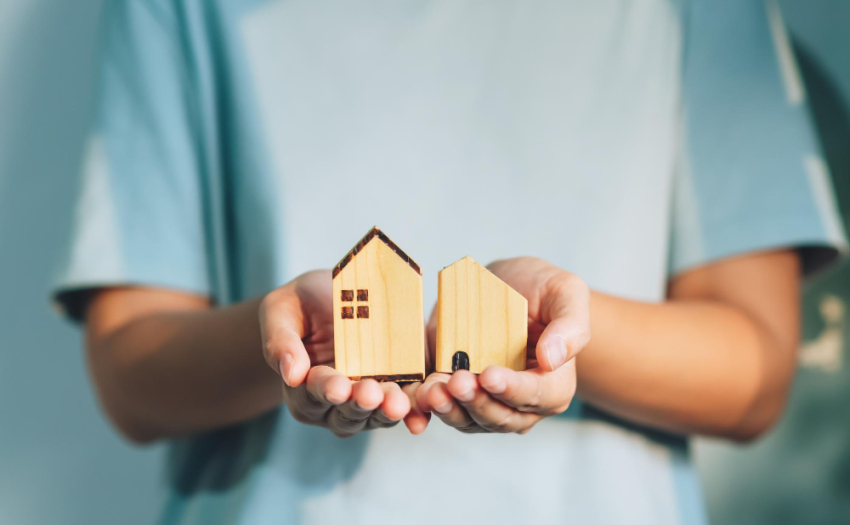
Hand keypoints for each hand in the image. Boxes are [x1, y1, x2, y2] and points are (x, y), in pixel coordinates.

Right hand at [260, 270, 417, 436]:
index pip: (311, 393)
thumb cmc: (302, 304)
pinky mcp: (396, 391)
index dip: (324, 389)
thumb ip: (280, 341)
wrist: (335, 296)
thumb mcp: (281, 311)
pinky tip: (419, 412)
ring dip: (386, 411)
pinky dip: (413, 412)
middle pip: (345, 412)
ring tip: (397, 402)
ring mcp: (366, 403)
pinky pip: (405, 407)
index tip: (336, 386)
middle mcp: (333, 404)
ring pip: (375, 416)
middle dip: (358, 404)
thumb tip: (291, 374)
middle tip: (371, 394)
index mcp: (302, 389)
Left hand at [413, 257, 589, 433]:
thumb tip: (552, 359)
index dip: (513, 389)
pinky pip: (443, 409)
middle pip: (499, 415)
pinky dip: (428, 407)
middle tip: (456, 381)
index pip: (537, 395)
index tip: (490, 375)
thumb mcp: (565, 293)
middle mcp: (521, 404)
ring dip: (449, 409)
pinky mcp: (457, 396)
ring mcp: (487, 403)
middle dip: (476, 401)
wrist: (507, 286)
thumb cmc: (542, 291)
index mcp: (553, 385)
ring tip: (433, 391)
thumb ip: (570, 327)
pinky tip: (418, 396)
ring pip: (468, 419)